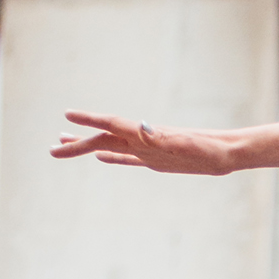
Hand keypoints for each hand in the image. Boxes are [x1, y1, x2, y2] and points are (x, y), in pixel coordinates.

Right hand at [52, 114, 237, 174]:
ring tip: (64, 145)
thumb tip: (141, 128)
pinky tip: (100, 158)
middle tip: (50, 149)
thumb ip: (161, 137)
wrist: (228, 153)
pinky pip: (128, 159)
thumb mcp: (185, 145)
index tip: (66, 117)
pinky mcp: (157, 160)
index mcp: (145, 134)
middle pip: (102, 138)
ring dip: (87, 146)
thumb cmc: (209, 150)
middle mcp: (142, 139)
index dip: (88, 121)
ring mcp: (148, 150)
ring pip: (109, 147)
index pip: (110, 125)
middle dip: (76, 144)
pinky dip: (112, 158)